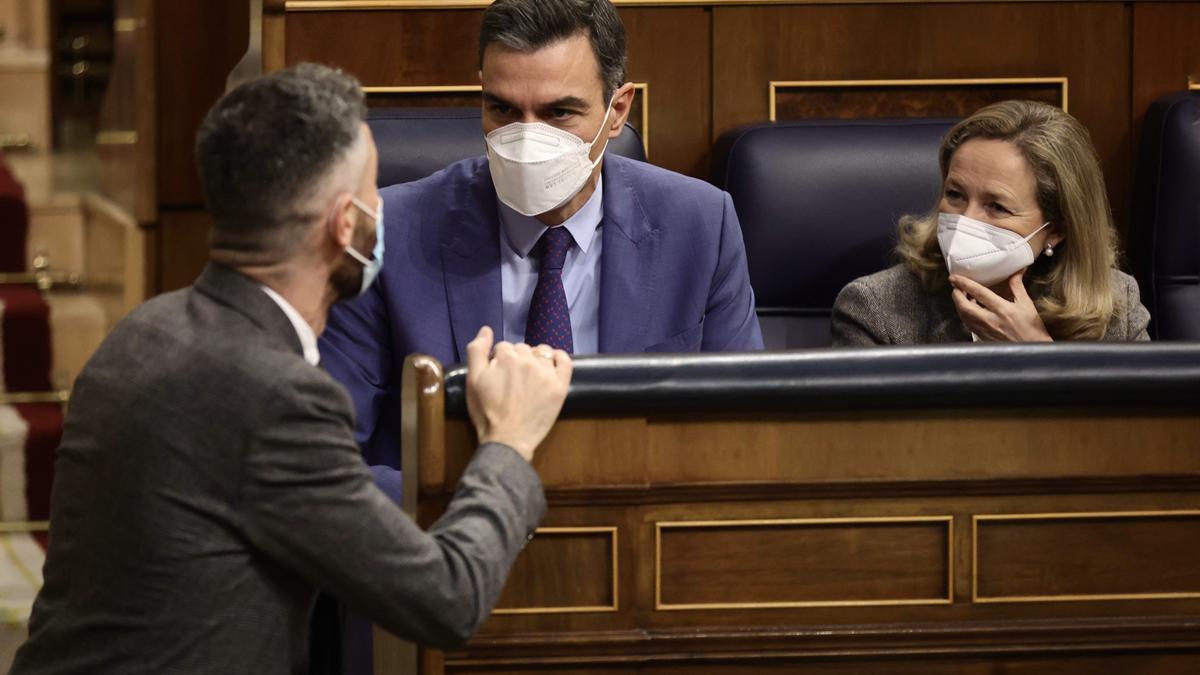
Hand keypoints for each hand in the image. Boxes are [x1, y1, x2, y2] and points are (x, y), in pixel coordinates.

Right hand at [465, 326, 572, 461]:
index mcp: (505, 357)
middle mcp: (527, 360)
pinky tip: (552, 364)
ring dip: (535, 358)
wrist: (507, 440)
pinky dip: (559, 358)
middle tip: (513, 380)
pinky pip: (565, 360)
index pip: (503, 347)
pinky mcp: (560, 386)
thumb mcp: (472, 381)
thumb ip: (476, 351)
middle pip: (522, 348)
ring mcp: (546, 373)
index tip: (498, 375)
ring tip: (530, 376)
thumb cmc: (487, 412)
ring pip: (542, 351)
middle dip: (516, 359)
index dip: (499, 359)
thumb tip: (486, 329)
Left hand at [949, 272, 1052, 342]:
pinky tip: (968, 309)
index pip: (978, 293)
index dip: (964, 283)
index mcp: (1002, 309)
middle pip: (964, 306)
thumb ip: (1017, 286)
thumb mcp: (1026, 304)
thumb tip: (1016, 270)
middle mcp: (990, 320)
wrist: (1031, 351)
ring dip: (959, 305)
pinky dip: (964, 314)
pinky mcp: (982, 338)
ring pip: (963, 316)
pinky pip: (968, 324)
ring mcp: (984, 331)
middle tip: (955, 286)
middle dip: (956, 295)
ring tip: (960, 296)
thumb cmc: (1031, 328)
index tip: (954, 277)